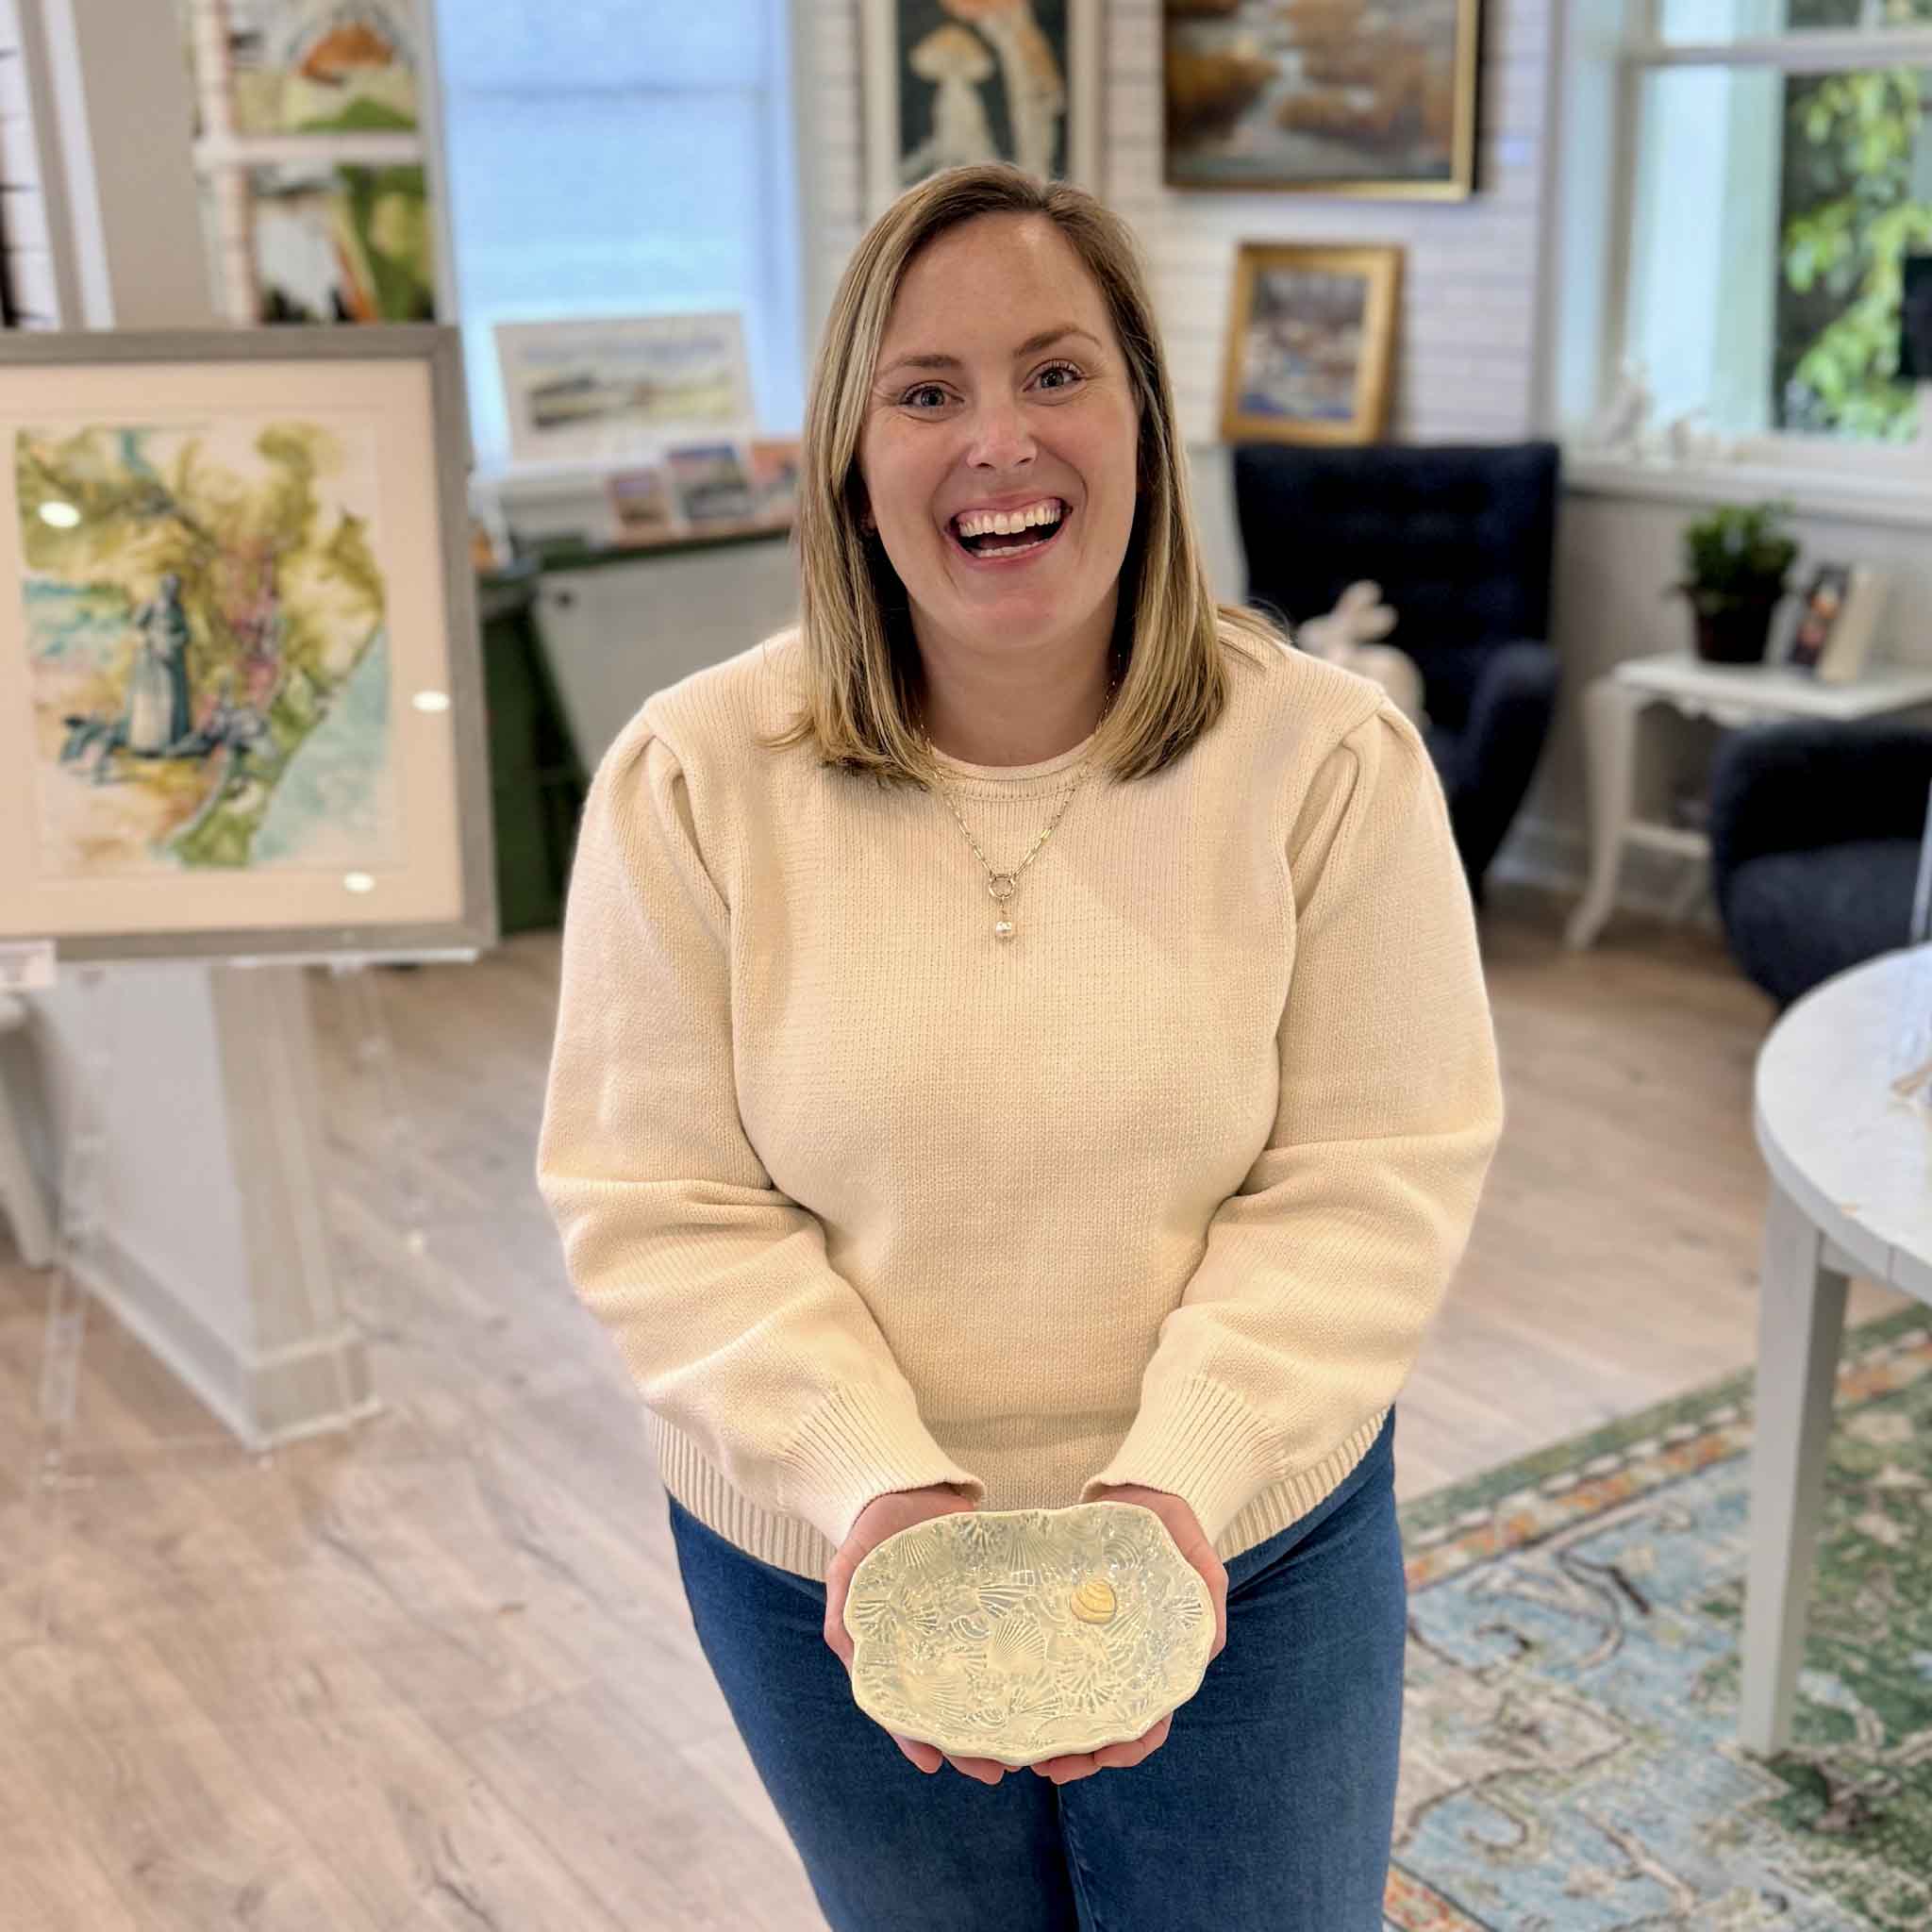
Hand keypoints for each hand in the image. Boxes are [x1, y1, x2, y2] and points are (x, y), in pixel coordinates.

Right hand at [824, 1483, 1018, 1783]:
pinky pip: (1006, 1642)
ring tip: (1027, 1749)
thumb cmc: (869, 1537)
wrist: (905, 1489)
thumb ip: (842, 1615)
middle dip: (968, 1743)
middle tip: (998, 1770)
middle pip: (947, 1708)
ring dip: (1000, 1717)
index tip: (933, 1765)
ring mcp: (960, 1632)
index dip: (914, 1737)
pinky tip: (1040, 1690)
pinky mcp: (990, 1606)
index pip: (902, 1707)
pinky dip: (1019, 1669)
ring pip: (980, 1685)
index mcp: (892, 1652)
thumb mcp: (846, 1572)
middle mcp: (927, 1650)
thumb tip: (846, 1651)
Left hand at [1024, 1483, 1227, 1785]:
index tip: (1102, 1757)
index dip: (1129, 1747)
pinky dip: (1040, 1693)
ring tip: (1023, 1750)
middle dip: (1081, 1756)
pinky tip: (1017, 1701)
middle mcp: (1127, 1663)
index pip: (1150, 1721)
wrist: (1140, 1493)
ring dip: (1056, 1735)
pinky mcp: (1069, 1626)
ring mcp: (1096, 1647)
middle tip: (1045, 1766)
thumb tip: (1211, 1646)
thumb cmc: (1174, 1530)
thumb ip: (1208, 1595)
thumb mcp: (1199, 1559)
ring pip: (1077, 1707)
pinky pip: (1054, 1667)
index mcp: (1161, 1660)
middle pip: (1107, 1727)